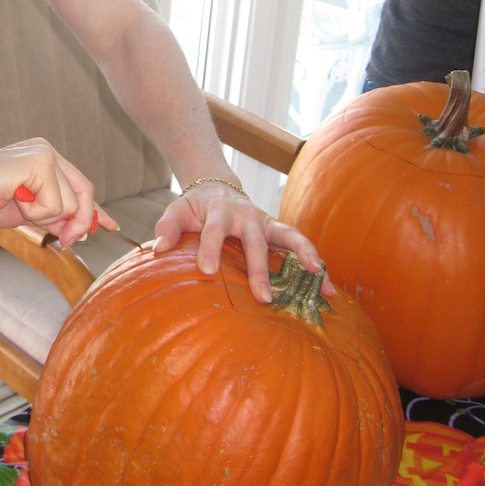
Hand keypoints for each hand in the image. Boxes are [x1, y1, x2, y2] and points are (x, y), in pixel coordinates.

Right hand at [0, 138, 115, 244]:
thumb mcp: (29, 210)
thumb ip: (55, 214)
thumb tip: (86, 229)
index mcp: (46, 158)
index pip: (81, 186)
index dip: (95, 210)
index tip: (111, 226)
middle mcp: (49, 152)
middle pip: (84, 194)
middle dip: (78, 223)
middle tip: (64, 240)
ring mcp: (45, 154)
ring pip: (69, 205)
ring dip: (43, 217)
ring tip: (16, 203)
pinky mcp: (39, 162)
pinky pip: (54, 205)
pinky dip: (34, 213)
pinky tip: (13, 199)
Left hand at [152, 183, 331, 303]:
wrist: (217, 187)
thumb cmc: (195, 207)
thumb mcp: (177, 210)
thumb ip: (166, 227)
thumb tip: (157, 249)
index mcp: (220, 211)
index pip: (214, 231)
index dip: (210, 249)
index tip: (205, 271)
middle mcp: (248, 215)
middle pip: (254, 242)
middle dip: (259, 269)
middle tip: (262, 297)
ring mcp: (267, 223)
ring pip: (290, 238)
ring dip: (305, 257)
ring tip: (319, 276)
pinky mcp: (279, 232)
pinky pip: (301, 247)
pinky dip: (316, 264)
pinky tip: (328, 288)